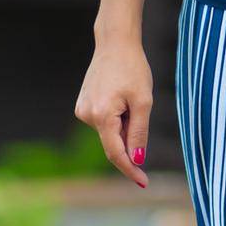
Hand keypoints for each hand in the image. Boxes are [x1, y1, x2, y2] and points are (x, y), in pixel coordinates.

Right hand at [75, 30, 152, 189]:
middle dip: (130, 138)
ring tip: (129, 97)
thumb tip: (136, 159)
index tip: (143, 182)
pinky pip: (103, 122)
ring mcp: (82, 110)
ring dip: (123, 126)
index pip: (116, 154)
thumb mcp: (143, 101)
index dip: (130, 170)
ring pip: (108, 133)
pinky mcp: (82, 105)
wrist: (115, 43)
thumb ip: (139, 132)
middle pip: (113, 143)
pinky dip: (116, 119)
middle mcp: (86, 115)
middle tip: (140, 108)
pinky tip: (120, 96)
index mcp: (102, 115)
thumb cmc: (132, 68)